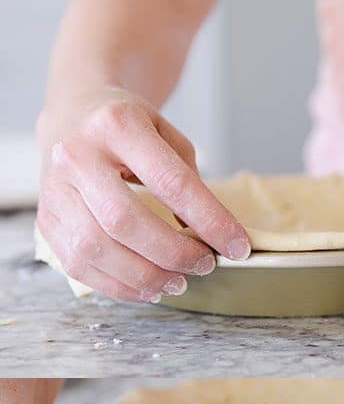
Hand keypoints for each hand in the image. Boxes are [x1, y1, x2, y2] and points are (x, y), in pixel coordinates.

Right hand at [37, 87, 250, 302]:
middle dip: (173, 253)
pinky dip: (119, 286)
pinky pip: (80, 266)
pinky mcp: (47, 221)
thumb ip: (188, 179)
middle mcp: (76, 155)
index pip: (170, 182)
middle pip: (126, 221)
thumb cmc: (125, 130)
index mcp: (115, 124)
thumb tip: (207, 236)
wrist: (72, 115)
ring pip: (98, 249)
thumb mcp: (164, 133)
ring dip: (145, 276)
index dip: (210, 221)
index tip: (237, 246)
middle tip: (204, 265)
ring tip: (177, 281)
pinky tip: (147, 288)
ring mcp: (54, 190)